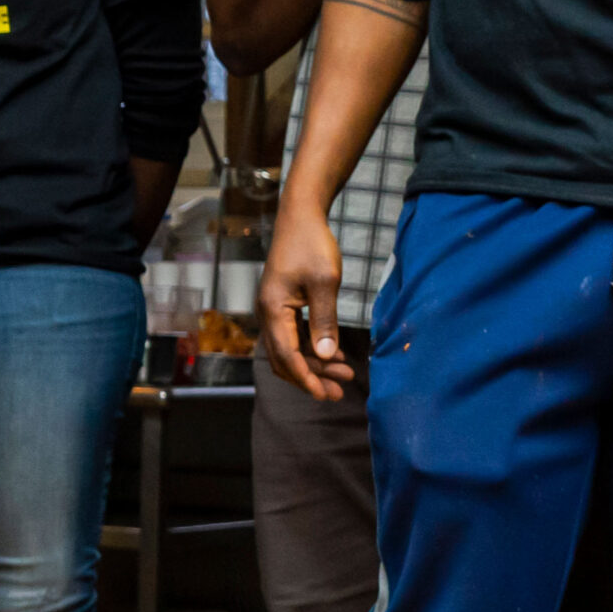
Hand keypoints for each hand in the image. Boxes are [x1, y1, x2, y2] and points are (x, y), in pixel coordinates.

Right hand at [258, 209, 352, 401]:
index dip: (305, 378)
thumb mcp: (324, 283)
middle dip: (311, 377)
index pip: (286, 355)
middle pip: (284, 359)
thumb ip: (325, 321)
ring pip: (290, 350)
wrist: (300, 218)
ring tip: (344, 375)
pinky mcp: (282, 306)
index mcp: (273, 309)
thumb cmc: (311, 245)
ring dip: (314, 365)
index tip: (324, 394)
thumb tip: (325, 356)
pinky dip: (312, 349)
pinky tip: (334, 354)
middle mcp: (268, 314)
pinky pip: (294, 337)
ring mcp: (274, 310)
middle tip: (339, 392)